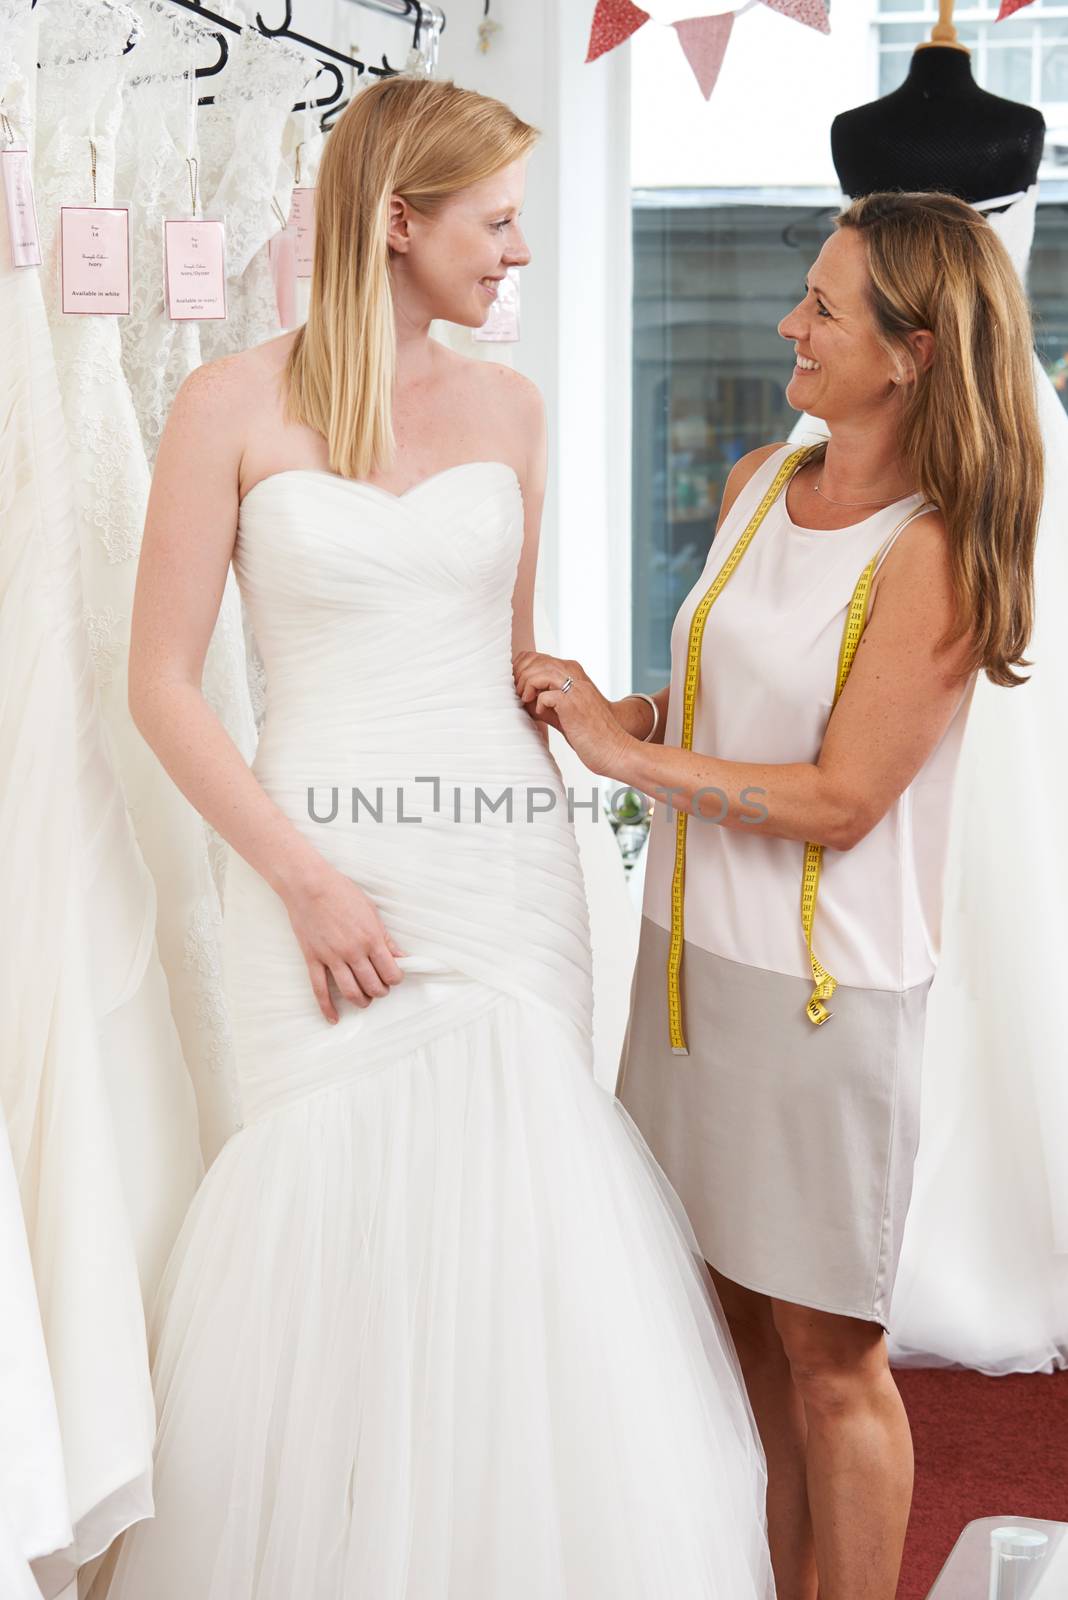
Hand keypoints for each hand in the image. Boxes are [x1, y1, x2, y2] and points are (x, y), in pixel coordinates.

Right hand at [281, 864, 408, 1023]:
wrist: (309, 885)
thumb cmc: (342, 893)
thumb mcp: (371, 911)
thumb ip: (385, 938)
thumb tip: (400, 956)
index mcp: (371, 938)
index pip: (390, 972)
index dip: (396, 979)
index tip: (394, 977)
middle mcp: (353, 951)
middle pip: (373, 985)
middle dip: (380, 991)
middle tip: (381, 989)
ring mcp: (332, 957)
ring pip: (350, 992)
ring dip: (361, 1001)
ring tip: (365, 1000)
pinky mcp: (313, 959)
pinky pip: (320, 990)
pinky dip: (327, 1008)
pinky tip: (333, 1018)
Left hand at [512, 652, 633, 777]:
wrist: (612, 747)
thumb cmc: (588, 732)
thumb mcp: (564, 709)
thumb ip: (545, 699)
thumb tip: (520, 697)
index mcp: (572, 672)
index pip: (536, 656)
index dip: (520, 668)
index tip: (517, 687)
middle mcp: (574, 675)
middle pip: (535, 661)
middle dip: (519, 677)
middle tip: (519, 696)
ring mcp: (575, 689)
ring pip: (538, 673)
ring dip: (526, 688)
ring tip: (526, 702)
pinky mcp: (573, 705)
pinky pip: (545, 696)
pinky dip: (538, 705)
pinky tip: (541, 714)